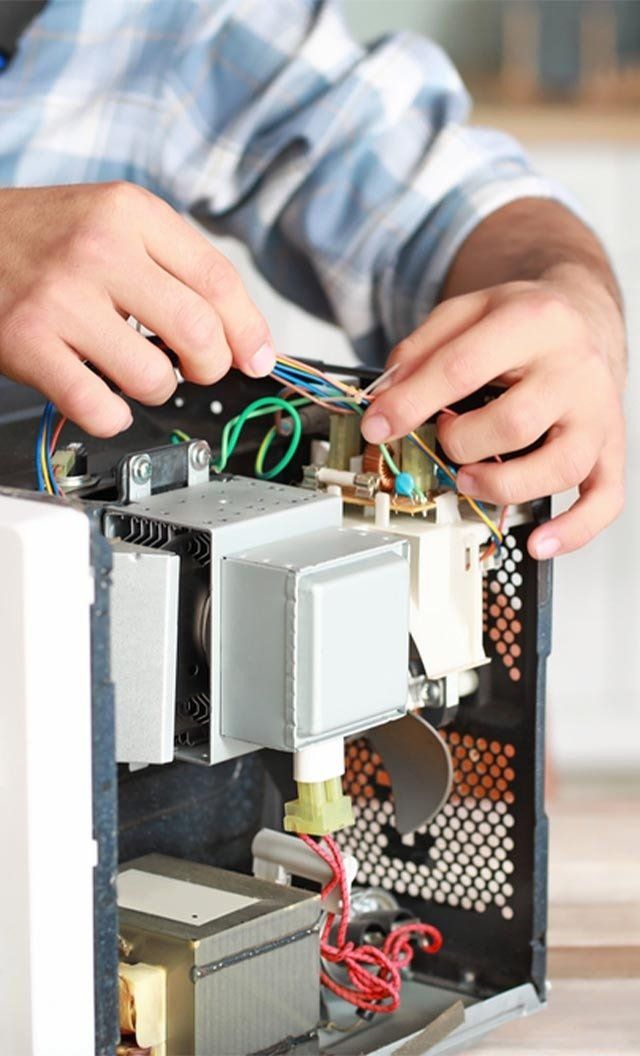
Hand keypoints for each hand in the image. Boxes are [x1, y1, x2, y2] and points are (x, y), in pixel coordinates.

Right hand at [0, 183, 274, 435]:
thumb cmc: (46, 238)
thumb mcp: (114, 223)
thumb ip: (178, 269)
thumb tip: (245, 340)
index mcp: (130, 213)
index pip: (218, 280)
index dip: (249, 331)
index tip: (258, 358)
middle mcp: (98, 250)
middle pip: (198, 330)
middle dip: (211, 366)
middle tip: (199, 369)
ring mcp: (61, 298)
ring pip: (153, 376)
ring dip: (157, 389)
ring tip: (135, 371)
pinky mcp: (28, 343)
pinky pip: (98, 406)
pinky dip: (113, 417)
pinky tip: (103, 397)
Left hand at [361, 270, 624, 557]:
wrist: (584, 321)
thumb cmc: (523, 322)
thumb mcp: (466, 312)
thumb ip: (420, 349)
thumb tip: (384, 400)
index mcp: (532, 321)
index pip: (462, 368)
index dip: (410, 404)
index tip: (378, 426)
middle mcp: (573, 367)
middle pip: (514, 424)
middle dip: (461, 443)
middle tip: (444, 437)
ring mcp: (597, 411)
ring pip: (560, 467)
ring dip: (502, 485)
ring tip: (469, 478)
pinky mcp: (610, 446)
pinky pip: (605, 498)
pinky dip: (574, 530)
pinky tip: (538, 542)